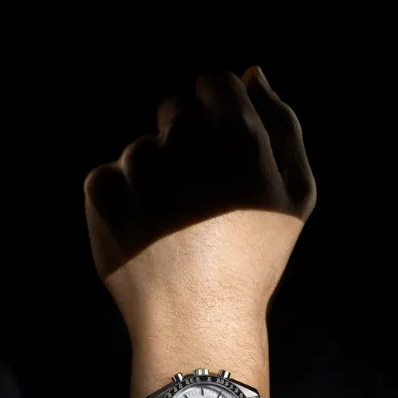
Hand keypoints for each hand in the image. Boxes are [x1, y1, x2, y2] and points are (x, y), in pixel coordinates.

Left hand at [84, 67, 315, 343]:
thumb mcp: (295, 196)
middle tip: (196, 197)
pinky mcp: (102, 191)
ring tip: (171, 228)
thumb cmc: (252, 261)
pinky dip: (124, 198)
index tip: (218, 146)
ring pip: (142, 148)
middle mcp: (185, 144)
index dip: (218, 110)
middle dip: (186, 140)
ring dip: (155, 174)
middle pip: (176, 110)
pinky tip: (145, 234)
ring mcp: (138, 168)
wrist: (196, 322)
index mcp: (238, 141)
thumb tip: (253, 74)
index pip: (215, 82)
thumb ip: (282, 126)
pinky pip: (111, 174)